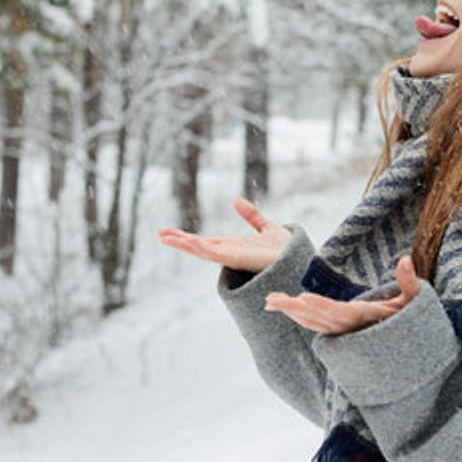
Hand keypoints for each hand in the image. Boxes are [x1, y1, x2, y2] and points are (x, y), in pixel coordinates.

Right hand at [157, 196, 291, 272]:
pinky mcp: (239, 260)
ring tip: (165, 237)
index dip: (187, 237)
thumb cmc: (287, 251)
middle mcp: (230, 253)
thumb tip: (236, 200)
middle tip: (160, 234)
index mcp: (233, 246)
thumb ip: (252, 216)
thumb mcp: (266, 227)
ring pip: (203, 250)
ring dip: (184, 244)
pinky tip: (189, 242)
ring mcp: (233, 257)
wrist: (300, 261)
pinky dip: (201, 248)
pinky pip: (216, 254)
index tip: (168, 232)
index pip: (205, 241)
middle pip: (199, 246)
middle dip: (180, 241)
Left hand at [265, 254, 421, 334]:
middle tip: (271, 300)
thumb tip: (405, 260)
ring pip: (311, 323)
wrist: (408, 348)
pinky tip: (282, 307)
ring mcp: (341, 331)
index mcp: (363, 318)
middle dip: (294, 309)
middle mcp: (349, 327)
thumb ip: (410, 282)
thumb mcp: (415, 301)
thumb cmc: (411, 320)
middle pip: (317, 318)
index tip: (303, 299)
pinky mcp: (337, 331)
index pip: (339, 312)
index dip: (321, 306)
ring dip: (290, 312)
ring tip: (269, 301)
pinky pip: (314, 325)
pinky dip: (297, 317)